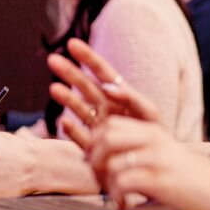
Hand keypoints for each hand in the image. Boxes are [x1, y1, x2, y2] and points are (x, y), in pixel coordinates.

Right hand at [47, 38, 162, 142]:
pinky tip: (64, 121)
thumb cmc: (157, 136)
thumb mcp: (150, 114)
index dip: (88, 57)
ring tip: (53, 88)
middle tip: (52, 59)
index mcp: (121, 97)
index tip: (72, 43)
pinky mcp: (95, 148)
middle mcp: (107, 109)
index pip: (103, 73)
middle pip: (85, 87)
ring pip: (79, 109)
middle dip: (69, 72)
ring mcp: (99, 127)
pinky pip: (80, 137)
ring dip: (67, 98)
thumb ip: (132, 98)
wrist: (157, 166)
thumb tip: (110, 86)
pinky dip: (72, 130)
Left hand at [79, 116, 209, 209]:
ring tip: (115, 195)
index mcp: (152, 131)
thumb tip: (102, 160)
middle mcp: (153, 140)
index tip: (95, 162)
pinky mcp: (160, 180)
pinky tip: (124, 204)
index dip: (94, 142)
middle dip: (94, 159)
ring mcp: (157, 159)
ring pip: (111, 162)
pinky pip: (123, 182)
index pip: (110, 124)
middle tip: (100, 178)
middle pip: (106, 137)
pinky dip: (117, 195)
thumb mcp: (163, 154)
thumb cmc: (189, 178)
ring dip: (106, 183)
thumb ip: (138, 150)